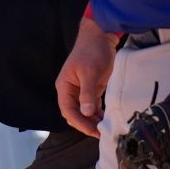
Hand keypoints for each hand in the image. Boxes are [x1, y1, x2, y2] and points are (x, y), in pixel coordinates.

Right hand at [55, 17, 118, 138]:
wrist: (100, 36)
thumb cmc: (92, 51)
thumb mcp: (90, 72)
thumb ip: (87, 93)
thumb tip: (87, 112)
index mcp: (64, 86)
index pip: (68, 110)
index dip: (79, 122)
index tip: (93, 130)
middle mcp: (70, 90)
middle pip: (74, 113)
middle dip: (85, 124)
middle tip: (100, 133)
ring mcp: (80, 90)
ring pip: (83, 112)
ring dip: (92, 121)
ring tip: (104, 129)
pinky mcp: (90, 89)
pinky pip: (91, 106)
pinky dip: (97, 114)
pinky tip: (105, 120)